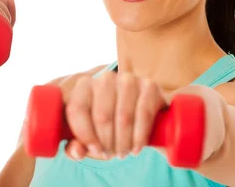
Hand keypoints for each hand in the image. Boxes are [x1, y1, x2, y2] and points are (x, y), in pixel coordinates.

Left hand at [64, 72, 225, 163]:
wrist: (162, 116)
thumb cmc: (125, 128)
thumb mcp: (100, 134)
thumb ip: (84, 141)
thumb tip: (73, 151)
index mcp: (88, 85)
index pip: (75, 104)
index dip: (80, 132)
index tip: (88, 151)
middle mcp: (108, 78)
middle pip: (98, 110)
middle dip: (102, 141)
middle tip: (110, 156)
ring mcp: (132, 81)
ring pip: (120, 111)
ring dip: (121, 139)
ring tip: (124, 153)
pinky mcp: (152, 88)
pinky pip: (144, 108)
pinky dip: (139, 131)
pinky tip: (137, 146)